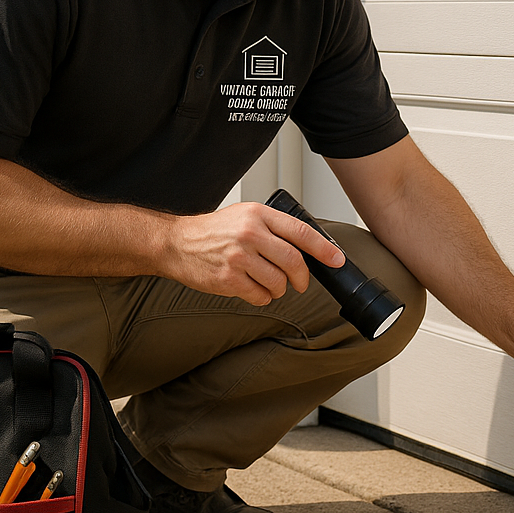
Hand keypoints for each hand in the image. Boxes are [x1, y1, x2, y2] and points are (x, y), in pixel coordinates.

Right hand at [167, 202, 344, 305]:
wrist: (177, 243)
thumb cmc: (213, 231)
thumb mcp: (246, 216)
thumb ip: (274, 227)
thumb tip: (308, 247)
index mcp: (258, 215)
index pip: (301, 232)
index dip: (324, 249)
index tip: (336, 259)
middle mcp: (250, 234)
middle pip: (294, 262)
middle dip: (302, 278)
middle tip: (300, 283)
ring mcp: (239, 258)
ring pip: (279, 282)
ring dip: (280, 289)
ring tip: (269, 284)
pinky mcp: (228, 279)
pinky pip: (260, 296)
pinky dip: (262, 297)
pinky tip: (252, 288)